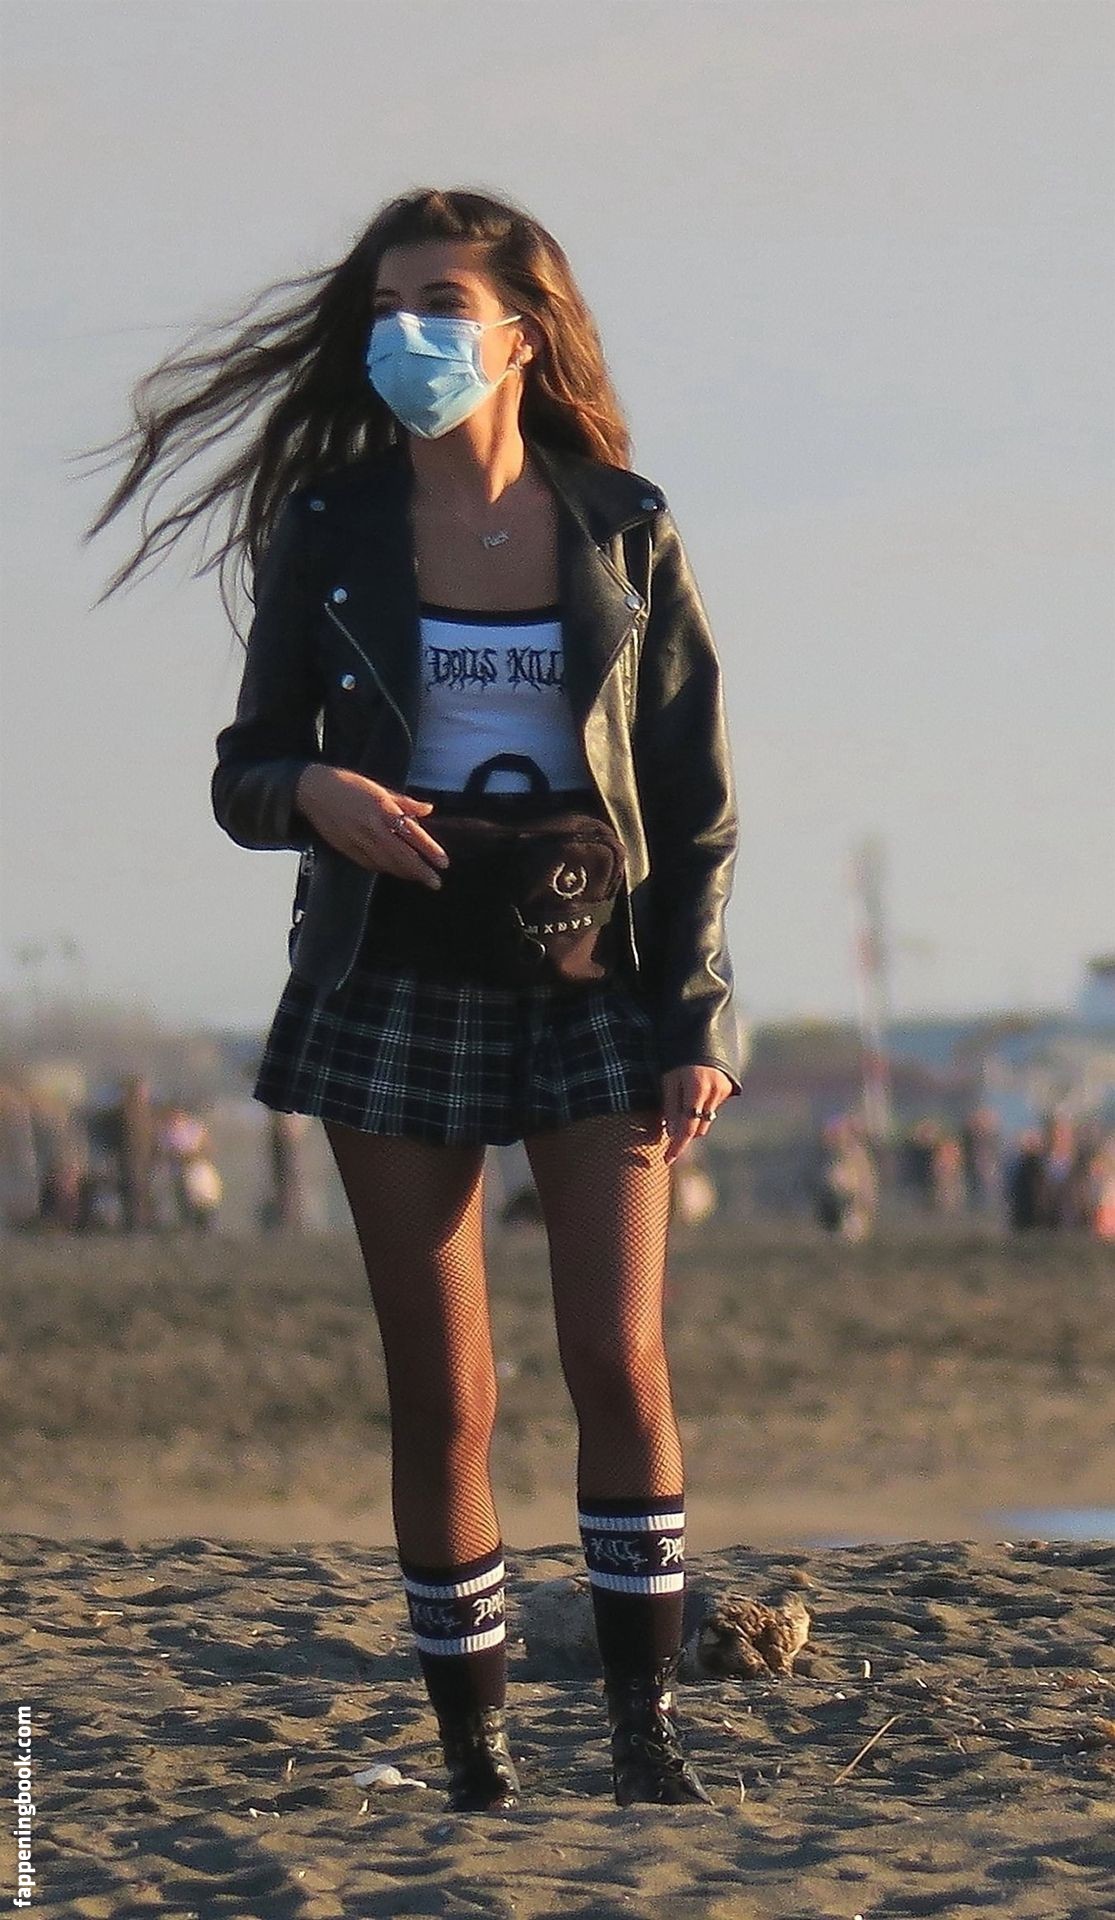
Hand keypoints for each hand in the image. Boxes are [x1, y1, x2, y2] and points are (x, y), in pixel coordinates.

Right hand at [294, 765, 449, 888]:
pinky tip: (396, 872)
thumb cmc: (348, 785)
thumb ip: (405, 802)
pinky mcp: (346, 848)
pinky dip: (385, 869)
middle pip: (402, 855)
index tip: (443, 863)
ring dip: (405, 873)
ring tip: (419, 878)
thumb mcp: (379, 788)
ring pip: (386, 863)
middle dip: (420, 871)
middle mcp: (372, 826)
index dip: (429, 850)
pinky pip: (370, 863)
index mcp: (383, 808)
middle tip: (436, 882)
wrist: (314, 790)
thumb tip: (428, 809)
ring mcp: (358, 839)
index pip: (412, 833)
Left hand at [660, 1065, 733, 1166]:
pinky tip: (696, 1090)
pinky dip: (703, 1106)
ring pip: (707, 1119)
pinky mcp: (728, 1088)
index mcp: (696, 1090)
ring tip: (683, 1099)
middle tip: (669, 1125)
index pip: (687, 1128)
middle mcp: (713, 1093)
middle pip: (698, 1128)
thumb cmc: (677, 1056)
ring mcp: (723, 1091)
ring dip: (694, 1118)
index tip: (667, 1160)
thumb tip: (671, 1133)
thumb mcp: (668, 1080)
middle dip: (685, 1131)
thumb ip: (670, 1107)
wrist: (701, 1033)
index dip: (677, 1146)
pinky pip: (713, 1107)